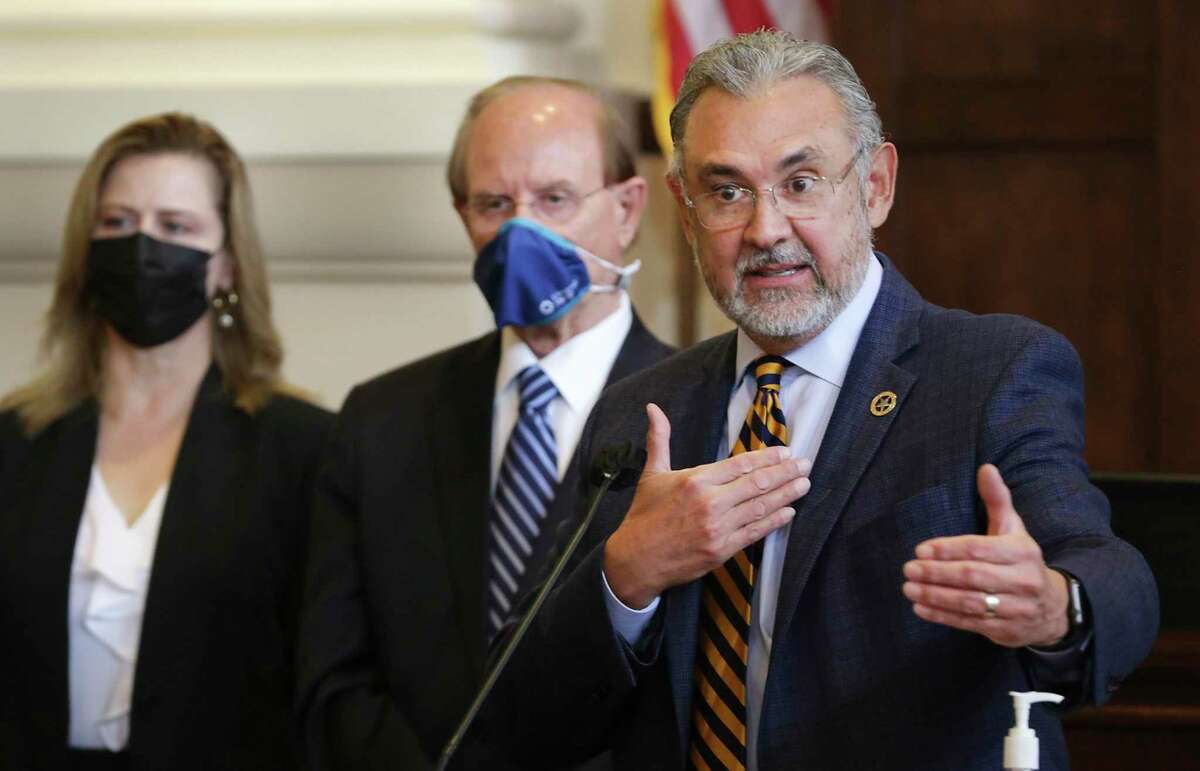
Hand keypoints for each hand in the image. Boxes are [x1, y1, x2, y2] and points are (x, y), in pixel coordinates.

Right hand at [604, 403, 810, 608]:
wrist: (635, 560)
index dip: (767, 457)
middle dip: (785, 472)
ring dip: (787, 494)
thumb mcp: (652, 473)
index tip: (786, 452)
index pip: (740, 464)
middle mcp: (709, 502)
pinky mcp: (721, 551)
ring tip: (804, 484)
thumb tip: (652, 408)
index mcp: (695, 480)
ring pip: (760, 507)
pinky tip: (789, 512)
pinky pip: (754, 532)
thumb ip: (659, 439)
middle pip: (757, 483)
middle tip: (805, 464)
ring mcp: (717, 528)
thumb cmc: (644, 515)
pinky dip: (774, 522)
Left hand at [901, 464, 1068, 647]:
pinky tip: (921, 608)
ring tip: (909, 588)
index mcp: (1022, 552)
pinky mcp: (1006, 630)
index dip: (948, 549)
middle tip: (909, 568)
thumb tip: (986, 468)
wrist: (1053, 606)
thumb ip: (997, 500)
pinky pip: (970, 623)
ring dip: (935, 596)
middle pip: (972, 576)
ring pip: (970, 602)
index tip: (921, 550)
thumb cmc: (1021, 560)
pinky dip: (943, 616)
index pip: (979, 548)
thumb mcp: (1013, 529)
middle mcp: (1022, 580)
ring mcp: (1016, 608)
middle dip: (937, 573)